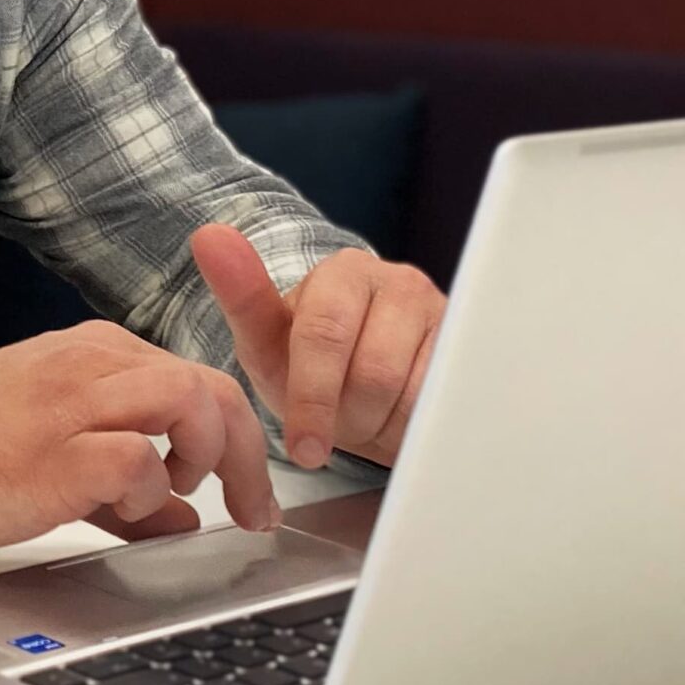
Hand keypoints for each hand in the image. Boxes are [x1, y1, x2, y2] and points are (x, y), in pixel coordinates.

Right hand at [0, 320, 280, 550]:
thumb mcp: (59, 451)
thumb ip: (128, 487)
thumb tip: (184, 519)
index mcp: (97, 354)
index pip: (200, 378)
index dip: (238, 440)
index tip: (247, 494)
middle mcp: (93, 364)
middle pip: (209, 387)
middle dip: (244, 454)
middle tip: (249, 509)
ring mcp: (74, 402)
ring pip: (186, 400)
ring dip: (204, 454)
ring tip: (179, 491)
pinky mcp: (56, 450)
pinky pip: (136, 457)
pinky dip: (148, 487)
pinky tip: (123, 506)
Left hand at [188, 225, 445, 469]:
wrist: (370, 393)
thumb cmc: (312, 367)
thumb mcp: (268, 342)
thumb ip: (241, 294)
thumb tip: (210, 235)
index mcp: (343, 273)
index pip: (324, 335)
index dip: (312, 399)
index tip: (303, 448)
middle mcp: (399, 282)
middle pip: (374, 372)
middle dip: (348, 416)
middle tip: (333, 430)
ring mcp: (444, 316)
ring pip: (414, 395)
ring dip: (383, 425)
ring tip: (366, 417)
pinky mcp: (475, 354)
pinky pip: (449, 407)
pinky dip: (417, 429)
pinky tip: (401, 420)